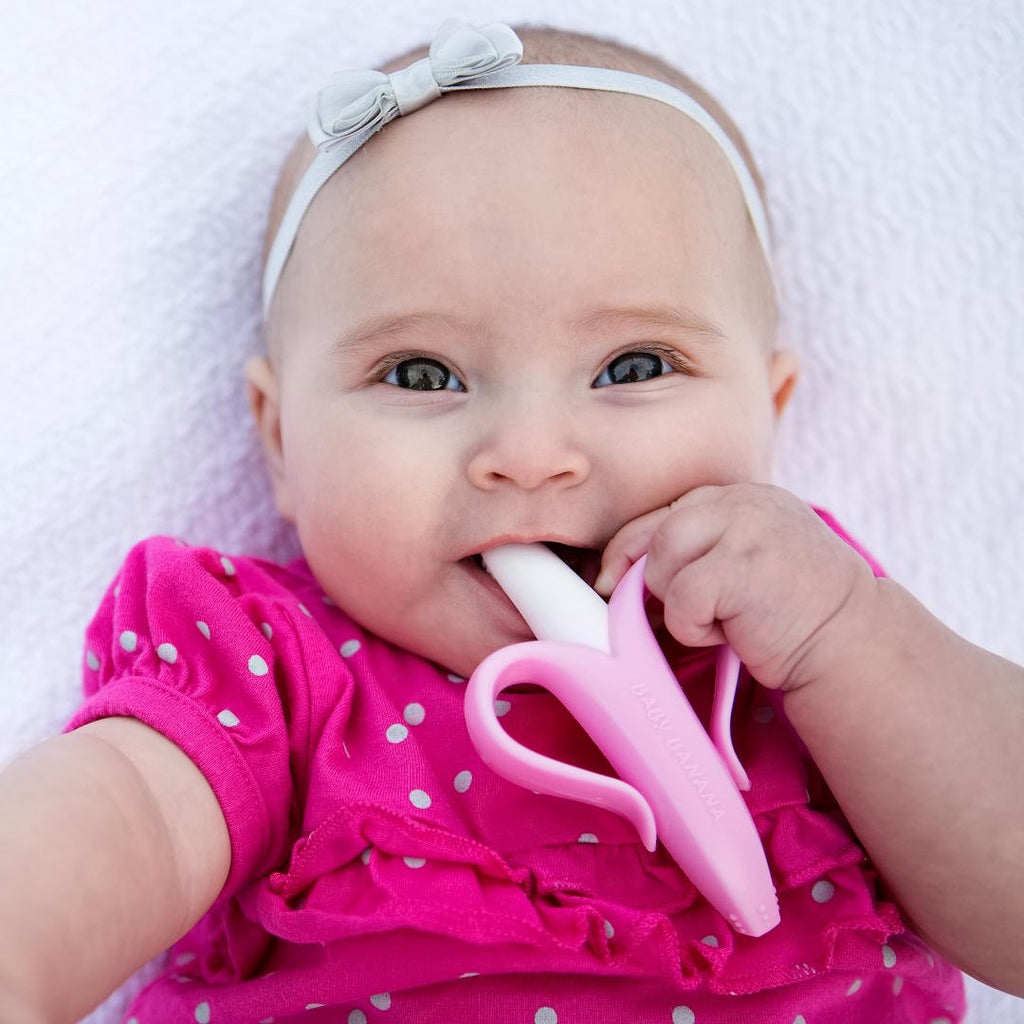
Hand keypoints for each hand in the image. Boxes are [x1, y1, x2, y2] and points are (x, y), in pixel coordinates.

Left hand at [595, 483, 877, 690]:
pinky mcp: (741, 567)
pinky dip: (694, 627)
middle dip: (654, 580)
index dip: (633, 550)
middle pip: (654, 534)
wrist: (851, 643)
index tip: (617, 581)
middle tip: (688, 611)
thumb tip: (617, 572)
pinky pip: (680, 598)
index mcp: (741, 497)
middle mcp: (743, 501)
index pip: (664, 512)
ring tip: (725, 618)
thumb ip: (698, 548)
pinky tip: (734, 632)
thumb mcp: (744, 561)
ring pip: (660, 562)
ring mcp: (745, 529)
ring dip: (679, 603)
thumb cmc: (790, 612)